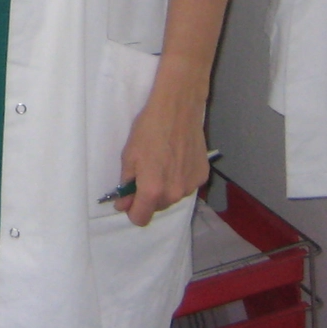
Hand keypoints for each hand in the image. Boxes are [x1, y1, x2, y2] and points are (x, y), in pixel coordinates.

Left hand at [115, 85, 208, 226]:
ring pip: (172, 196)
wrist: (177, 109)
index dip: (131, 209)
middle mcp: (174, 194)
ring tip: (163, 161)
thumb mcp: (129, 155)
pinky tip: (178, 157)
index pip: (140, 219)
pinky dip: (180, 177)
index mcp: (153, 191)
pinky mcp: (203, 175)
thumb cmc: (148, 129)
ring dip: (165, 187)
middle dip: (148, 196)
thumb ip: (126, 184)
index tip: (129, 196)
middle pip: (157, 207)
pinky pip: (186, 184)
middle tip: (146, 171)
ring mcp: (191, 186)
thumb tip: (123, 204)